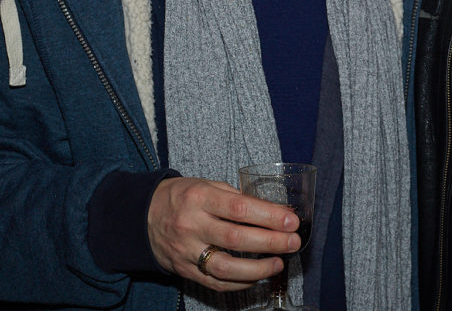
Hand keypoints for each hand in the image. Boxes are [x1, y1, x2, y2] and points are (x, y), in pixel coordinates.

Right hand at [147, 176, 300, 291]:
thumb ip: (238, 198)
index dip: (269, 216)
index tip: (291, 221)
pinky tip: (257, 277)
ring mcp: (186, 251)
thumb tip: (276, 211)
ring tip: (278, 263)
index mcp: (200, 198)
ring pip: (224, 267)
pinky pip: (213, 282)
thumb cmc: (182, 197)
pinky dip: (238, 283)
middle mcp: (191, 225)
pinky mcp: (183, 270)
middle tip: (293, 243)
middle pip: (235, 239)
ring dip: (257, 269)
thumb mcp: (208, 185)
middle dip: (270, 243)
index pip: (240, 209)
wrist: (140, 216)